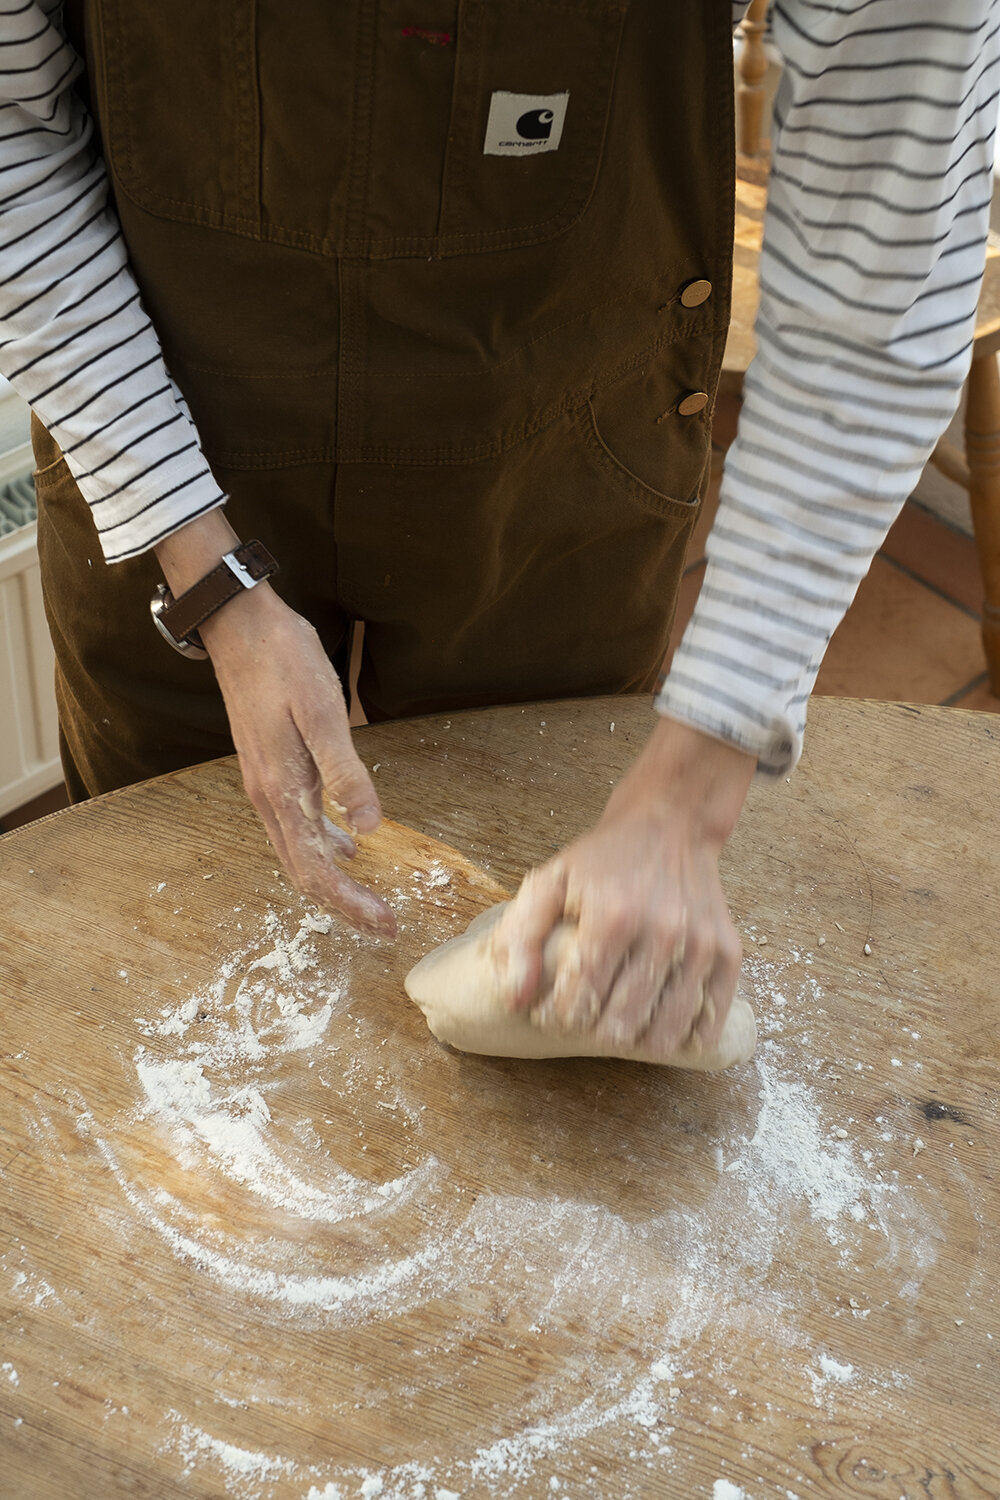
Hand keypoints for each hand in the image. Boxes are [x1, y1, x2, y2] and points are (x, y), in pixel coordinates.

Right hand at [155, 512, 394, 936]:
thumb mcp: (324, 712)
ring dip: (334, 880)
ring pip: (299, 852)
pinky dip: (324, 845)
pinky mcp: (271, 768)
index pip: (316, 868)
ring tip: (369, 898)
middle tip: (384, 925)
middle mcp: (268, 796)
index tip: (386, 923)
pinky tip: (349, 843)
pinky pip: (297, 824)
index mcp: (281, 789)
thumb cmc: (283, 660)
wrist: (239, 624)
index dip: (351, 902)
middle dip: (344, 904)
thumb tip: (370, 828)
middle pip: (305, 871)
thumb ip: (347, 772)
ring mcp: (266, 784)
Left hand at [490, 717, 754, 1053]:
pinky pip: (710, 1019)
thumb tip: (516, 1000)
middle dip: (593, 1031)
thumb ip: (521, 937)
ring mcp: (701, 945)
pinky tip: (660, 1028)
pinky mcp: (728, 953)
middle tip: (583, 1018)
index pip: (580, 997)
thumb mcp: (550, 880)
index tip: (550, 1014)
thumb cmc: (604, 859)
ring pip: (664, 1031)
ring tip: (616, 1023)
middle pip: (621, 1022)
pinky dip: (684, 1036)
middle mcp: (663, 932)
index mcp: (614, 915)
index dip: (558, 1017)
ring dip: (635, 1039)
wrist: (670, 825)